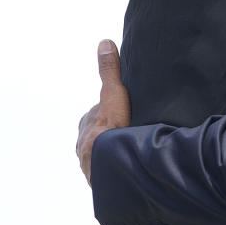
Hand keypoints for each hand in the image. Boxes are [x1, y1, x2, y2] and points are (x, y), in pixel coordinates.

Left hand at [76, 40, 130, 184]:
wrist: (112, 169)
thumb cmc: (111, 133)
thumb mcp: (114, 96)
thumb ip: (110, 72)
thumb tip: (104, 43)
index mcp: (87, 126)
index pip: (101, 113)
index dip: (116, 109)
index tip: (130, 109)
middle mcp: (85, 147)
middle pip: (104, 133)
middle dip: (118, 131)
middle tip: (138, 128)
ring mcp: (93, 166)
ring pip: (108, 153)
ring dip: (121, 151)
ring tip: (139, 149)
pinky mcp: (104, 181)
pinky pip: (115, 169)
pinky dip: (125, 165)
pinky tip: (136, 165)